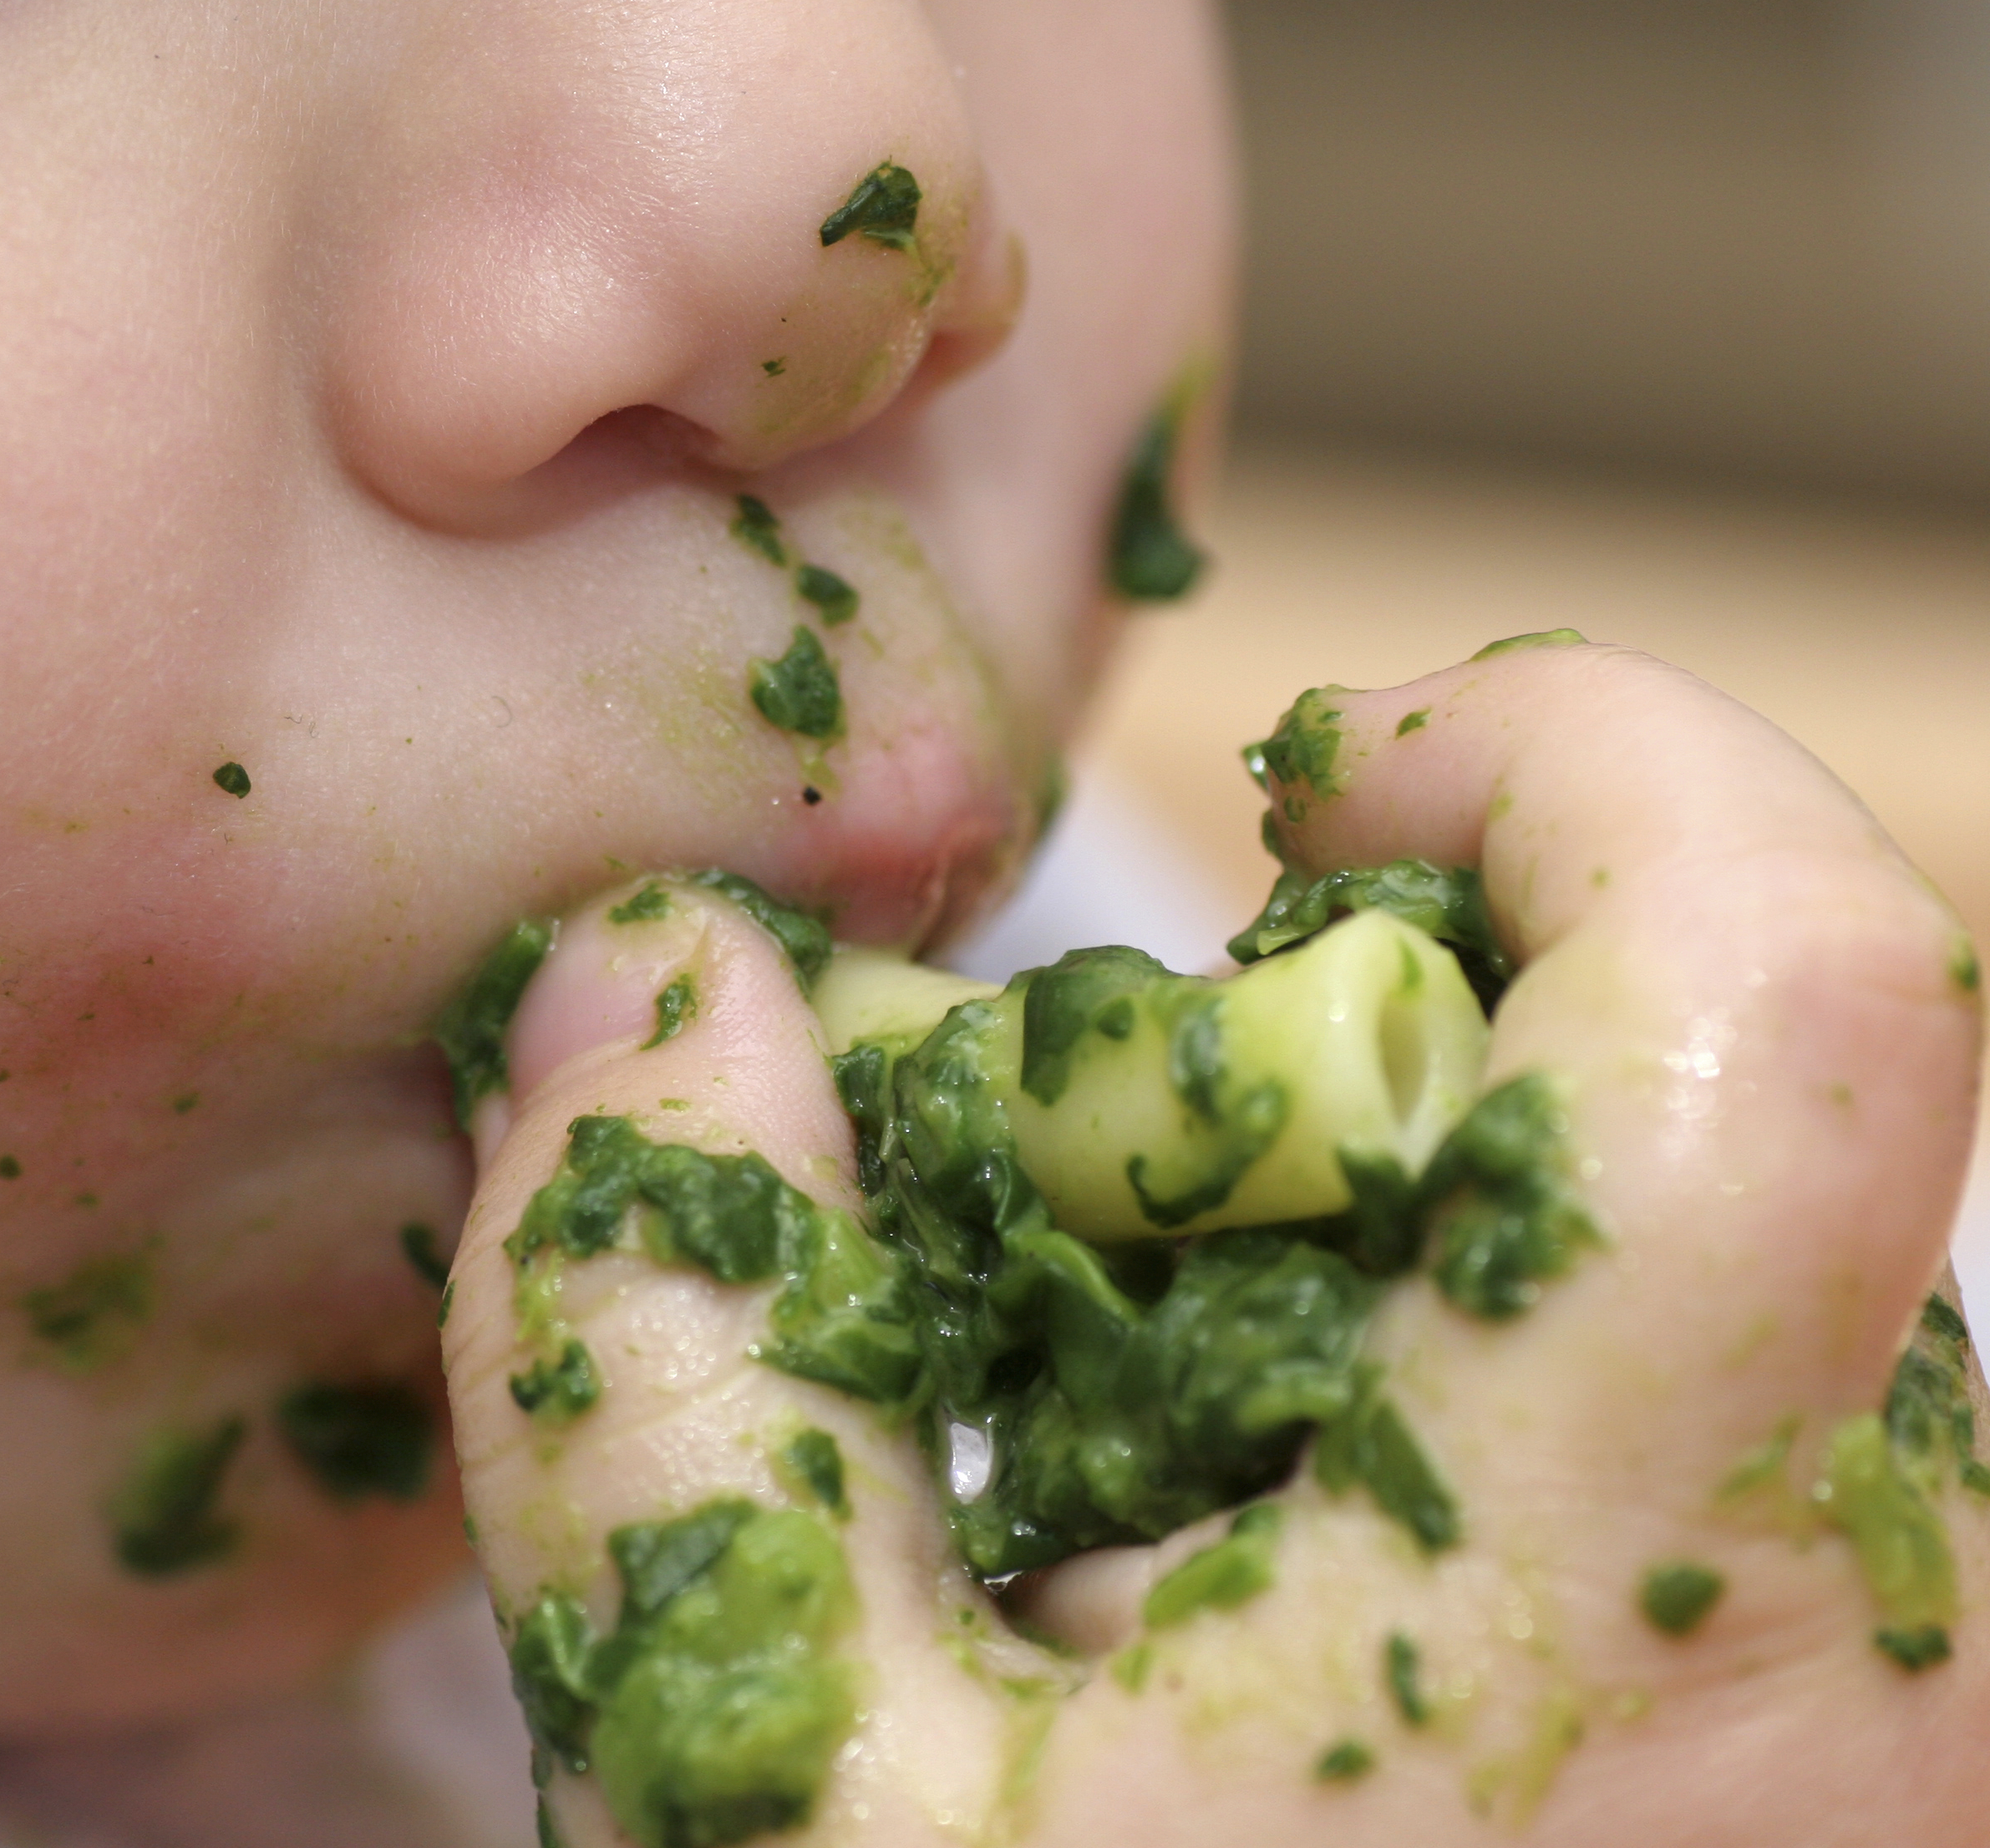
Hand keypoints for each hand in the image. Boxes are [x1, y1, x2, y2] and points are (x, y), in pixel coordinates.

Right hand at [446, 641, 1985, 1844]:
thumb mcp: (778, 1801)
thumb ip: (664, 1349)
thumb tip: (644, 978)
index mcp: (1641, 1584)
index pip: (1811, 984)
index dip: (1578, 761)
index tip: (1315, 800)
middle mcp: (1883, 1614)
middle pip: (1741, 1066)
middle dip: (1403, 1024)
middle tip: (1135, 1197)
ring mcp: (1925, 1700)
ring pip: (1730, 1250)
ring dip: (1427, 1234)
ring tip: (1176, 1457)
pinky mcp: (1895, 1757)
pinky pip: (1747, 1422)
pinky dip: (1500, 1388)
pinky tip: (1285, 1580)